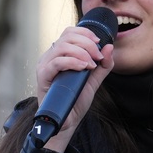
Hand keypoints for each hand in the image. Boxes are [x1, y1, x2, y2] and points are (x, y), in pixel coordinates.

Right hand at [35, 23, 113, 152]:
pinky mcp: (43, 77)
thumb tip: (110, 46)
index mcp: (60, 54)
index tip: (99, 43)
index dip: (85, 33)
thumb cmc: (76, 99)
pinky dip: (72, 62)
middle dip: (87, 43)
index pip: (70, 32)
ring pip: (62, 47)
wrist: (68, 120)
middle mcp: (50, 56)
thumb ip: (103, 65)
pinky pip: (56, 62)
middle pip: (67, 36)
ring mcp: (45, 65)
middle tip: (98, 57)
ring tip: (91, 65)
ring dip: (81, 52)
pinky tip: (83, 68)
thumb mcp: (94, 79)